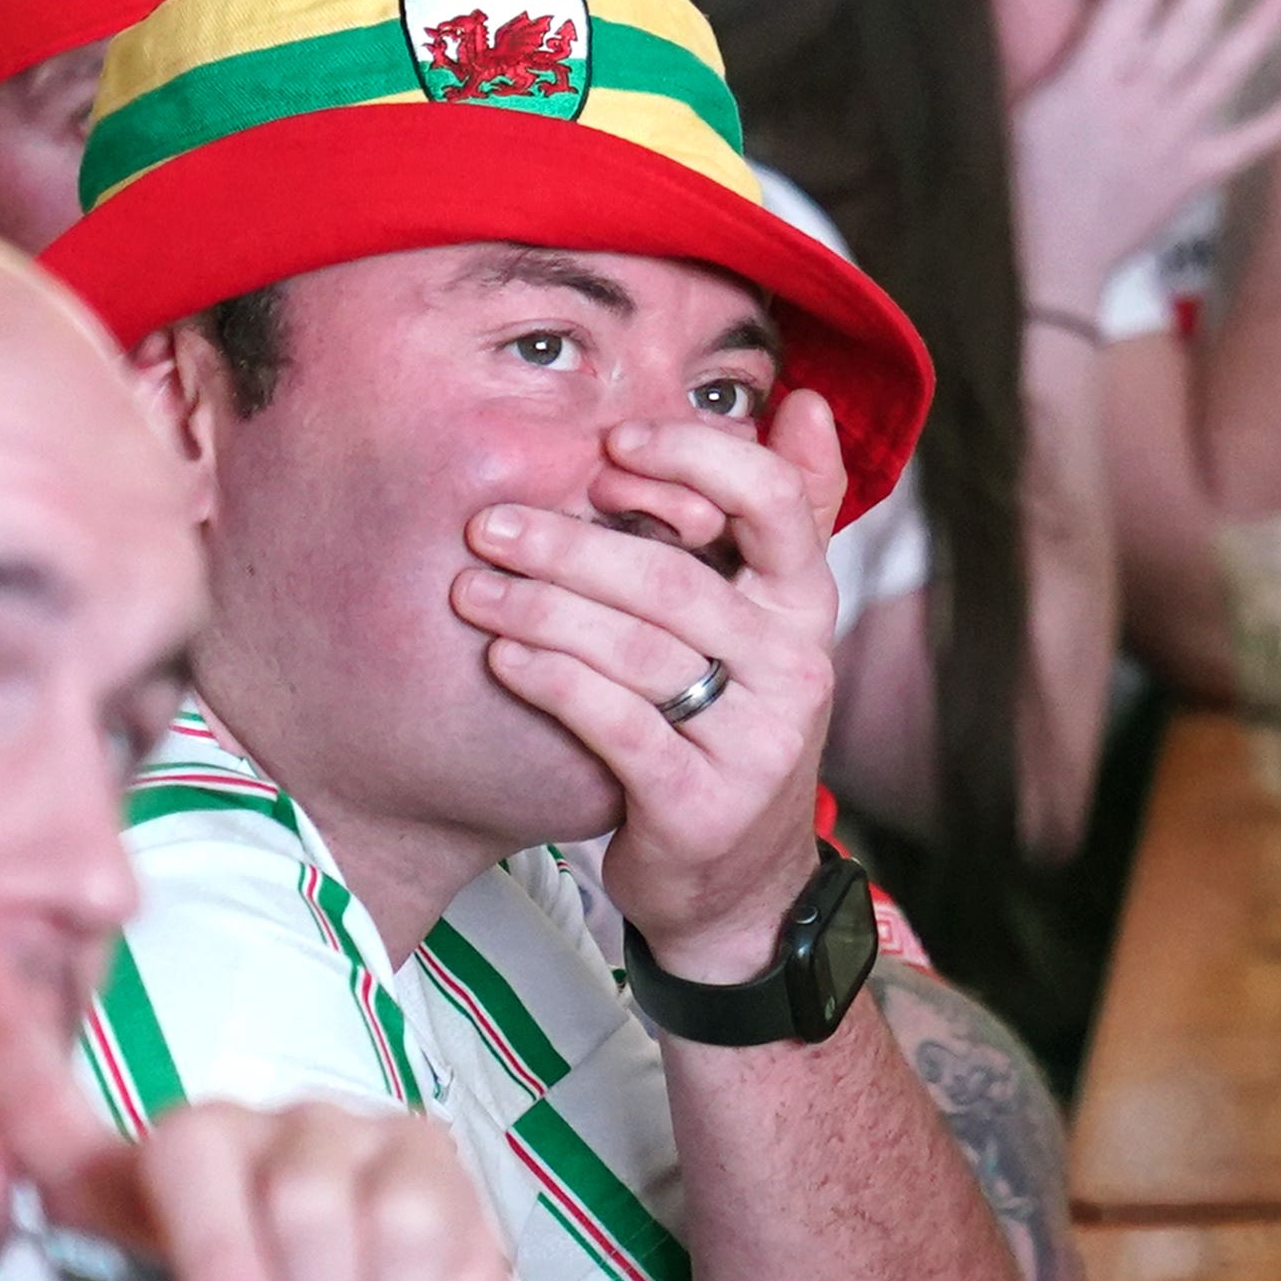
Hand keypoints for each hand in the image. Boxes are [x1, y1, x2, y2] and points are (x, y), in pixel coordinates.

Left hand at [446, 394, 848, 981]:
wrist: (735, 879)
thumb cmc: (729, 720)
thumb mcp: (767, 619)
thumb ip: (785, 513)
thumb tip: (800, 401)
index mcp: (808, 604)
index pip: (776, 502)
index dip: (693, 460)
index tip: (610, 448)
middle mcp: (798, 666)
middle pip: (677, 579)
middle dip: (570, 544)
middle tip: (488, 525)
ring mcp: (758, 740)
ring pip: (637, 651)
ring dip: (540, 611)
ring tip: (471, 591)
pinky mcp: (705, 804)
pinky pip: (616, 724)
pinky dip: (552, 684)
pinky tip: (503, 659)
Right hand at [1008, 0, 1280, 319]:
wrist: (1047, 263)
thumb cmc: (1019, 186)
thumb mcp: (1027, 111)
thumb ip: (1064, 64)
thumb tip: (1090, 19)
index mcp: (1085, 84)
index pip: (1124, 8)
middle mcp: (1134, 105)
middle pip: (1181, 32)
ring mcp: (1167, 141)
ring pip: (1220, 76)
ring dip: (1255, 33)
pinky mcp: (1189, 178)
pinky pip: (1241, 148)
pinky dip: (1275, 126)